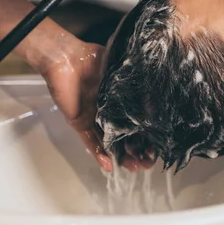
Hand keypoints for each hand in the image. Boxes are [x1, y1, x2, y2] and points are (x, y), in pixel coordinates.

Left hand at [38, 41, 148, 171]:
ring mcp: (93, 118)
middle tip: (147, 163)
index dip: (147, 136)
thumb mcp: (121, 70)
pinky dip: (99, 154)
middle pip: (124, 136)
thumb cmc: (94, 58)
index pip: (136, 122)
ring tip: (134, 167)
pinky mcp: (79, 122)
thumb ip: (137, 85)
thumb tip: (156, 103)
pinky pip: (90, 141)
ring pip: (109, 143)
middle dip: (136, 152)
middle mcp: (107, 111)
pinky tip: (109, 165)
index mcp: (119, 99)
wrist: (67, 57)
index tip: (157, 147)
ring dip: (121, 157)